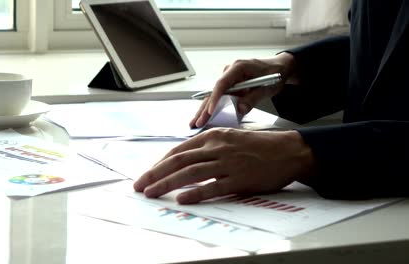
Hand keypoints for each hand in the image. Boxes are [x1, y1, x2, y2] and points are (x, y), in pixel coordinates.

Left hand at [133, 128, 314, 203]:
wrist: (286, 151)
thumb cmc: (257, 146)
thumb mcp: (229, 139)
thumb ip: (208, 148)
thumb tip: (186, 160)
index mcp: (212, 137)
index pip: (179, 151)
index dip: (160, 163)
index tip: (148, 174)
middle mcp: (217, 148)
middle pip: (178, 161)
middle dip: (155, 174)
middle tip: (140, 185)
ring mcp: (227, 163)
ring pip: (190, 174)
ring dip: (167, 184)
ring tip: (152, 193)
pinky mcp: (239, 179)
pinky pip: (213, 187)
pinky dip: (196, 194)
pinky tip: (182, 199)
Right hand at [190, 52, 295, 127]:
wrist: (279, 67)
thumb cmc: (274, 74)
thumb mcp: (267, 87)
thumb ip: (253, 98)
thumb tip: (240, 109)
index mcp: (238, 67)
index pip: (222, 84)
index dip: (215, 99)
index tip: (210, 111)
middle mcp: (230, 71)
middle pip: (214, 92)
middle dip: (204, 109)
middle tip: (196, 123)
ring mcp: (229, 78)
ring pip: (214, 96)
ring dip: (205, 110)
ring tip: (195, 123)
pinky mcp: (230, 85)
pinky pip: (219, 97)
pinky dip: (212, 108)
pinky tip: (204, 118)